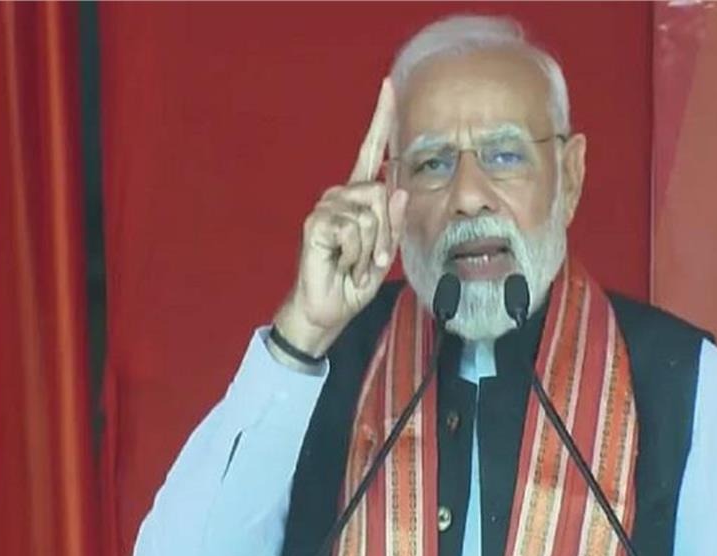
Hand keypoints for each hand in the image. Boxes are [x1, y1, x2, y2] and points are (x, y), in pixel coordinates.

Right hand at [273, 78, 408, 356]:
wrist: (328, 308)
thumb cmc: (354, 279)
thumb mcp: (384, 251)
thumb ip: (394, 222)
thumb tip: (399, 188)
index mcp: (359, 197)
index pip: (372, 150)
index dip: (381, 119)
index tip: (388, 85)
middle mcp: (342, 195)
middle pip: (382, 193)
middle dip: (386, 232)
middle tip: (371, 258)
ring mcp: (327, 207)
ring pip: (371, 213)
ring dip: (371, 246)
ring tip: (354, 261)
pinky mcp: (317, 223)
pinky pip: (353, 229)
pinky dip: (355, 253)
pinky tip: (341, 262)